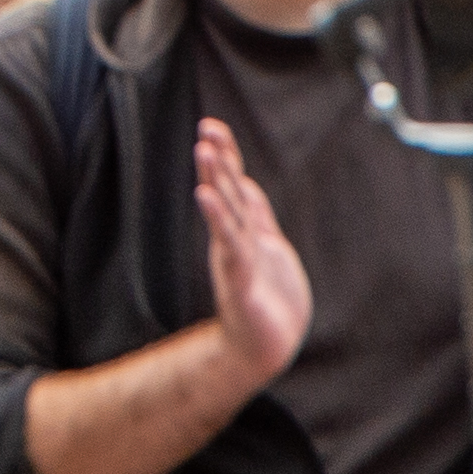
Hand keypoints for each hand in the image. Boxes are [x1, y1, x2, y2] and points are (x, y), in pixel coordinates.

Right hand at [190, 119, 309, 387]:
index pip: (234, 185)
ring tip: (204, 151)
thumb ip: (255, 216)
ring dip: (215, 180)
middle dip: (218, 162)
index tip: (212, 126)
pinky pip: (229, 245)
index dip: (226, 156)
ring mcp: (235, 259)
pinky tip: (206, 197)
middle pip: (227, 194)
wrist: (267, 347)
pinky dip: (218, 219)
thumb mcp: (267, 248)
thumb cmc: (268, 300)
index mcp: (245, 231)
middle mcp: (235, 240)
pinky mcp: (239, 282)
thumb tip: (244, 182)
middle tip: (205, 130)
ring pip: (226, 213)